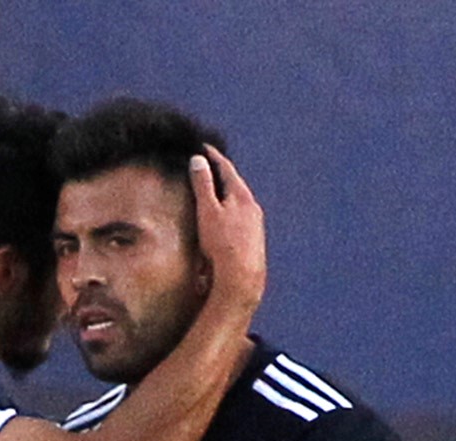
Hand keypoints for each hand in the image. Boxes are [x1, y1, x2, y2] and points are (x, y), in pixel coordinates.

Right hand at [189, 145, 265, 313]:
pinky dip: (230, 210)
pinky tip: (224, 219)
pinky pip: (241, 217)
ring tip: (214, 190)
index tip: (203, 147)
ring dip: (227, 193)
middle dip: (221, 173)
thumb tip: (199, 160)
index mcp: (242, 196)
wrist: (241, 279)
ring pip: (239, 201)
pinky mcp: (254, 240)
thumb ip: (203, 184)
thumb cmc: (222, 244)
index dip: (213, 156)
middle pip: (235, 184)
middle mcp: (253, 207)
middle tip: (209, 164)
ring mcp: (256, 224)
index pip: (227, 168)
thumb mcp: (207, 210)